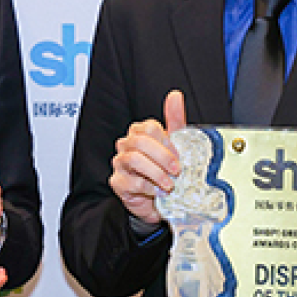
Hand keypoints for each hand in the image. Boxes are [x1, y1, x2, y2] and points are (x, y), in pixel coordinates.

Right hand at [108, 90, 187, 223]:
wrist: (158, 200)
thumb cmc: (165, 170)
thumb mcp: (174, 146)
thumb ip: (175, 120)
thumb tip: (175, 95)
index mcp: (139, 133)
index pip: (150, 128)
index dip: (166, 142)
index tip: (179, 154)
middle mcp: (127, 145)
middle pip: (141, 142)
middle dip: (163, 157)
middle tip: (177, 170)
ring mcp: (120, 163)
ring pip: (135, 160)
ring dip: (156, 173)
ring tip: (169, 184)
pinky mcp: (117, 183)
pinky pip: (131, 182)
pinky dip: (149, 188)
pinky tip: (159, 192)